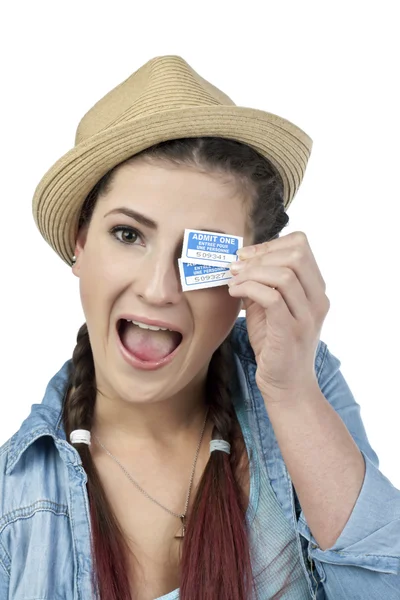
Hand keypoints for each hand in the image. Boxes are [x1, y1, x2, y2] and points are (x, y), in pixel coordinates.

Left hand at [228, 232, 329, 402]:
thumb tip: (240, 261)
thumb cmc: (276, 345)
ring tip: (233, 280)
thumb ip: (262, 284)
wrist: (287, 386)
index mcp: (315, 290)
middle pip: (296, 255)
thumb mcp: (269, 308)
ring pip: (284, 275)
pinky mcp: (290, 332)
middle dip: (260, 255)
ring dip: (251, 272)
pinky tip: (234, 292)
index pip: (301, 246)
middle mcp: (317, 300)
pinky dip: (249, 288)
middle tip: (236, 266)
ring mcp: (307, 317)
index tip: (246, 256)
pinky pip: (272, 298)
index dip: (270, 244)